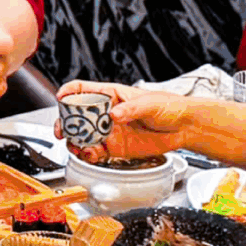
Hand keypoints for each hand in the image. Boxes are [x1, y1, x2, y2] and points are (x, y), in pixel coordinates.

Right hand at [56, 78, 193, 164]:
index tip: (61, 98)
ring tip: (76, 147)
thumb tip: (114, 115)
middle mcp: (106, 113)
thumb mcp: (150, 103)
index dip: (69, 92)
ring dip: (75, 142)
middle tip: (63, 131)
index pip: (84, 90)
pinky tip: (91, 155)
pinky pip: (95, 152)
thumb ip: (131, 109)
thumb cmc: (169, 106)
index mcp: (111, 95)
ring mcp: (109, 131)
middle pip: (77, 116)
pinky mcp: (115, 148)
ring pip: (82, 136)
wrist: (183, 128)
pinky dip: (89, 155)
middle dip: (66, 123)